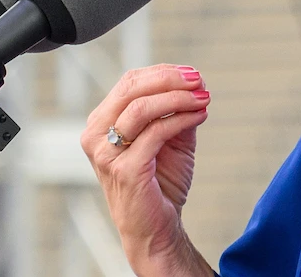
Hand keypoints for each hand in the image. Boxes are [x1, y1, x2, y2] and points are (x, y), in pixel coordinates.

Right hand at [81, 64, 212, 275]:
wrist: (157, 227)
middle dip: (170, 79)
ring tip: (203, 98)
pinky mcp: (125, 170)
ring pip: (142, 108)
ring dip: (178, 98)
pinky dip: (181, 119)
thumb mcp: (172, 138)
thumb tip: (197, 82)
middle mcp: (96, 135)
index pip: (129, 82)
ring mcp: (107, 154)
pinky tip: (200, 116)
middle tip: (199, 81)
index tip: (193, 74)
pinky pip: (156, 133)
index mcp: (101, 123)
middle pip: (132, 89)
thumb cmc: (160, 182)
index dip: (163, 73)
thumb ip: (178, 110)